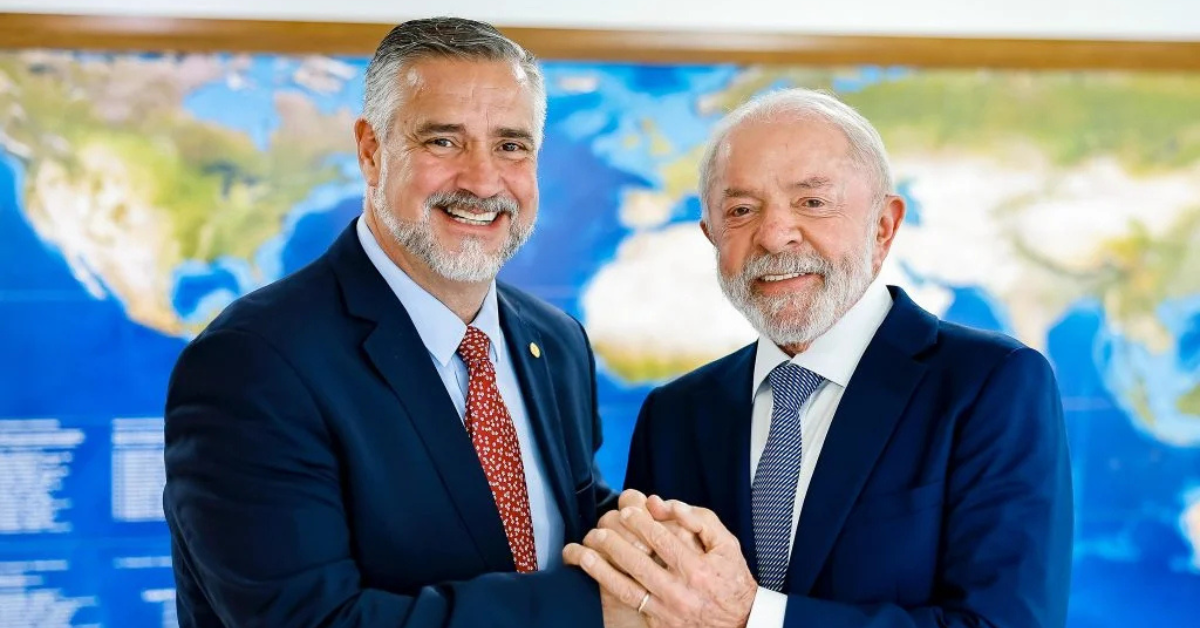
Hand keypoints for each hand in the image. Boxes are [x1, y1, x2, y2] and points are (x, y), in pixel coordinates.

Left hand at [566, 498, 756, 627]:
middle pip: (638, 564)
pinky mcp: (660, 624)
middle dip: (615, 544)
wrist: (740, 622)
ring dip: (603, 571)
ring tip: (585, 555)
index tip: (626, 510)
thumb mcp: (726, 544)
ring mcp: (668, 611)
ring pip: (628, 589)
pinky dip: (611, 594)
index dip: (639, 523)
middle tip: (600, 530)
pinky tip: (597, 581)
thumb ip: (699, 520)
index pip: (660, 540)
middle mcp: (680, 591)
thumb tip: (667, 504)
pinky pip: (631, 607)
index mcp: (697, 568)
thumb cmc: (731, 577)